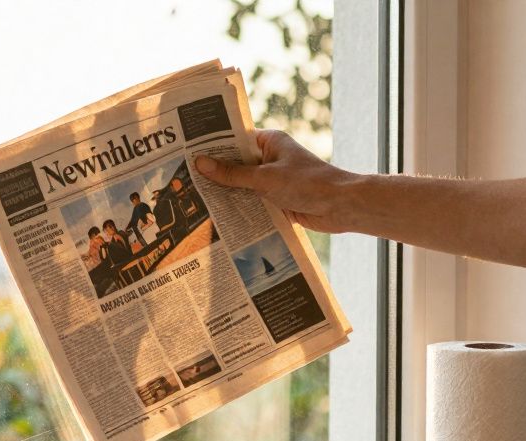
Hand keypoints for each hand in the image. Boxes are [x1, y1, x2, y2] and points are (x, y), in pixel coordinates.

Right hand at [194, 130, 360, 232]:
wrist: (341, 207)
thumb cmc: (308, 184)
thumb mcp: (265, 178)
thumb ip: (232, 174)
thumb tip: (201, 163)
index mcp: (269, 141)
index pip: (234, 139)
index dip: (213, 146)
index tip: (188, 153)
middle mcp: (270, 158)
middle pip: (236, 164)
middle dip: (216, 173)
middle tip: (184, 179)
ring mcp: (273, 179)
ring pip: (242, 185)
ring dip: (226, 193)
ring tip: (195, 200)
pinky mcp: (277, 199)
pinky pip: (252, 201)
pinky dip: (239, 207)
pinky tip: (219, 216)